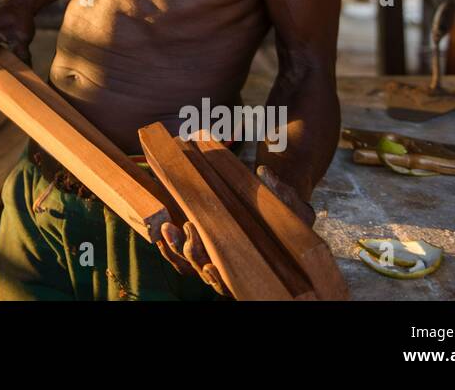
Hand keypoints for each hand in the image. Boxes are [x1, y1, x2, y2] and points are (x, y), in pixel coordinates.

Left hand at [155, 164, 313, 297]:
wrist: (277, 209)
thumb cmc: (287, 213)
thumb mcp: (291, 205)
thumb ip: (280, 193)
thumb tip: (264, 172)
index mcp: (251, 267)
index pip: (229, 283)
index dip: (218, 280)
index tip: (210, 267)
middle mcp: (229, 267)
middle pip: (203, 272)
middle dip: (192, 255)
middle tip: (188, 230)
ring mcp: (212, 256)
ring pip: (187, 264)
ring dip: (174, 248)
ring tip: (167, 228)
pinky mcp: (199, 243)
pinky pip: (179, 252)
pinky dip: (169, 243)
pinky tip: (163, 228)